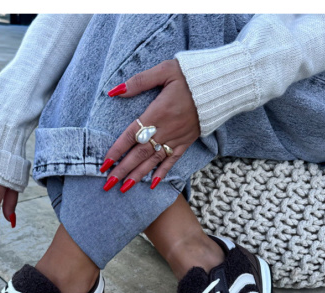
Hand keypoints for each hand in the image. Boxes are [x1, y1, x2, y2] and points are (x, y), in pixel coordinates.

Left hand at [101, 58, 199, 191]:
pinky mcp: (186, 142)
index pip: (131, 135)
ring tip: (124, 188)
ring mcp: (176, 138)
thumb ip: (139, 82)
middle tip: (108, 184)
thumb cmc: (190, 76)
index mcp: (157, 113)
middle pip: (140, 153)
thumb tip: (115, 91)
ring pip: (153, 160)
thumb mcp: (164, 71)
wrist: (220, 85)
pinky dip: (162, 173)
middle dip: (123, 170)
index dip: (117, 150)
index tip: (104, 164)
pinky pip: (172, 160)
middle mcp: (165, 129)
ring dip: (138, 175)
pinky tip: (152, 184)